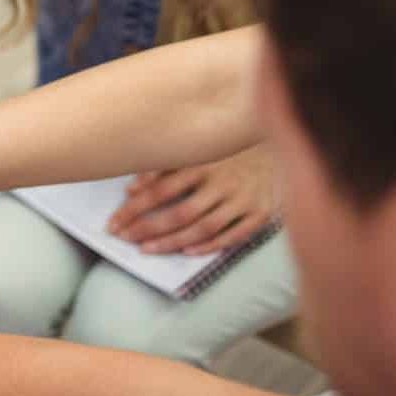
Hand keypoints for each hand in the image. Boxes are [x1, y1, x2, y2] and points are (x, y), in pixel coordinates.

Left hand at [108, 145, 278, 255]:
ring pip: (203, 228)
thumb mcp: (196, 149)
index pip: (160, 190)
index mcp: (203, 162)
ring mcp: (243, 199)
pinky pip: (233, 235)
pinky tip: (186, 252)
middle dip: (147, 228)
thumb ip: (164, 166)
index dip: (134, 209)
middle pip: (179, 213)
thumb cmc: (227, 149)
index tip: (114, 223)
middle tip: (124, 239)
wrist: (281, 144)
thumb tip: (130, 188)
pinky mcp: (261, 213)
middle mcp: (223, 182)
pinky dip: (209, 245)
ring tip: (146, 250)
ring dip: (172, 242)